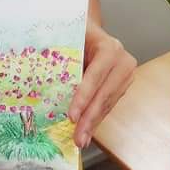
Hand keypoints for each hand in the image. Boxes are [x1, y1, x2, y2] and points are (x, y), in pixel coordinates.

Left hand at [68, 22, 136, 149]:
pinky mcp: (123, 85)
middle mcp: (123, 61)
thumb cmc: (77, 32)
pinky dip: (97, 118)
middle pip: (103, 94)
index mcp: (110, 47)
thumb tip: (43, 78)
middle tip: (77, 137)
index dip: (83, 97)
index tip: (72, 116)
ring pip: (107, 103)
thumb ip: (63, 55)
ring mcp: (126, 74)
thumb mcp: (71, 38)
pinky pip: (108, 104)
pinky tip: (88, 131)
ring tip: (81, 139)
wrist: (91, 30)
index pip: (95, 76)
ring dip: (93, 123)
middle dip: (89, 118)